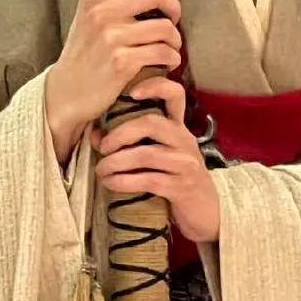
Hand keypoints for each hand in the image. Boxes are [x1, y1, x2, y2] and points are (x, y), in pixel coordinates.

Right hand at [44, 0, 182, 166]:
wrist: (65, 93)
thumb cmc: (84, 55)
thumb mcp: (89, 18)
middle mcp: (102, 12)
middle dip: (174, 7)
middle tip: (172, 20)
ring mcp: (111, 37)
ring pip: (165, 27)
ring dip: (175, 39)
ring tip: (169, 47)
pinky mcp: (122, 62)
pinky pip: (163, 52)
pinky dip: (172, 58)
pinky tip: (167, 62)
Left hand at [91, 77, 219, 243]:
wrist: (205, 213)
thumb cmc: (177, 180)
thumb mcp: (158, 158)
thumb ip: (131, 143)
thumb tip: (95, 134)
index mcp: (179, 128)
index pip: (175, 95)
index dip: (155, 87)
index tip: (131, 92)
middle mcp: (185, 141)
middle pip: (152, 123)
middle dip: (121, 133)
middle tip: (104, 147)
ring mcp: (185, 164)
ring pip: (146, 154)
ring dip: (117, 162)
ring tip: (101, 170)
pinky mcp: (181, 188)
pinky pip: (148, 180)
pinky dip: (124, 181)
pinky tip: (111, 183)